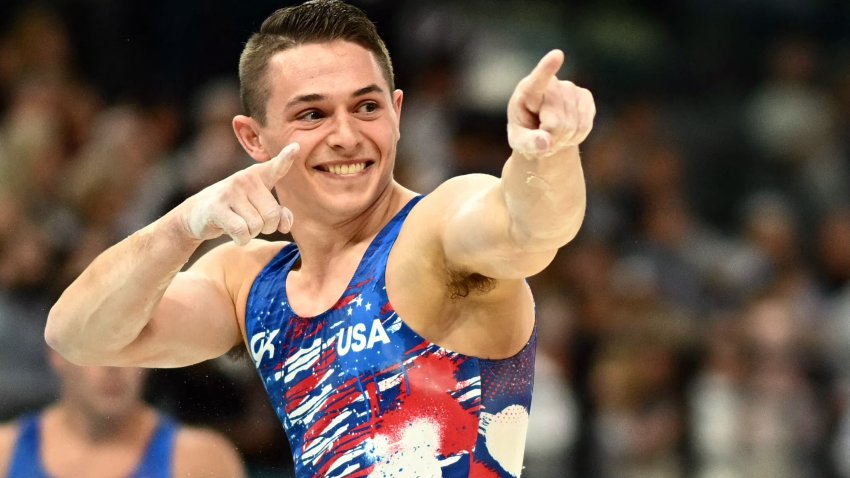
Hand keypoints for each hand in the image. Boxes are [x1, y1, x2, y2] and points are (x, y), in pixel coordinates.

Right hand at [180, 143, 299, 245]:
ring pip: (257, 226)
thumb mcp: (257, 208)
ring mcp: (230, 191)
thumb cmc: (234, 210)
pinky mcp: (217, 206)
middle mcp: (245, 179)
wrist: (197, 214)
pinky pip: (242, 231)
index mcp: (258, 176)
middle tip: (253, 224)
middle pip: (272, 215)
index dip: (286, 158)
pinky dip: (241, 239)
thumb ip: (278, 214)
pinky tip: (234, 235)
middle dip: (267, 227)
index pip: (276, 167)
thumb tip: (285, 225)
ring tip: (240, 225)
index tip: (296, 147)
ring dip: (251, 234)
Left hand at [507, 50, 594, 157]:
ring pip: (573, 125)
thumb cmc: (525, 133)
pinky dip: (576, 136)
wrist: (543, 131)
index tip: (557, 55)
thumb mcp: (518, 142)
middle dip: (551, 138)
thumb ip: (528, 143)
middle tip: (543, 139)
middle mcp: (550, 85)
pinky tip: (567, 132)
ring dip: (563, 139)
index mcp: (526, 91)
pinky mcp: (585, 96)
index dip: (547, 68)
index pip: (538, 80)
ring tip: (553, 135)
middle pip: (556, 122)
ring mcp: (570, 88)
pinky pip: (585, 125)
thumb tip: (545, 143)